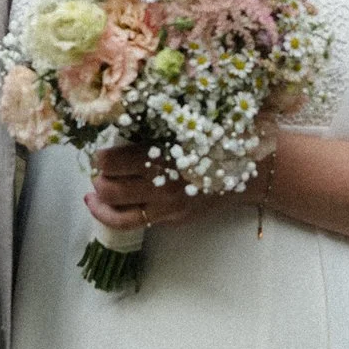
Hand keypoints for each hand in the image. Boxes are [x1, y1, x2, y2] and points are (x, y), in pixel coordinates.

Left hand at [85, 142, 274, 231]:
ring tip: (95, 195)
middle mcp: (162, 186)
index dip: (100, 158)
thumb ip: (155, 128)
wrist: (253, 171)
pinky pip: (138, 222)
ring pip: (118, 215)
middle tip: (99, 172)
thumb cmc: (221, 140)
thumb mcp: (188, 125)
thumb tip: (119, 126)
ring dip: (100, 204)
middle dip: (97, 180)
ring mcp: (168, 208)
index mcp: (163, 157)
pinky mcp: (175, 219)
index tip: (101, 152)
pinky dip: (120, 215)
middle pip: (109, 190)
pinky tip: (116, 206)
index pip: (111, 163)